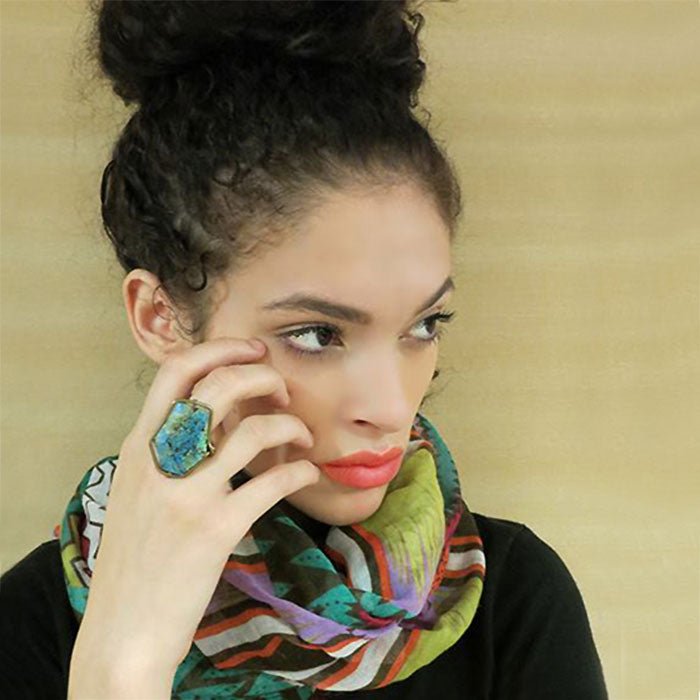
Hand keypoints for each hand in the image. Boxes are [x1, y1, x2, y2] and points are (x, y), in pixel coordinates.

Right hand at [69, 337, 319, 686]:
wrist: (124, 627)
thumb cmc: (136, 555)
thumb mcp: (137, 488)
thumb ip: (166, 447)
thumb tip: (215, 413)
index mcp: (139, 445)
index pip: (176, 371)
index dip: (221, 348)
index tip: (253, 350)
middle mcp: (160, 461)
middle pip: (219, 387)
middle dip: (262, 376)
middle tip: (283, 390)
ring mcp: (187, 494)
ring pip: (253, 431)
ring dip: (290, 425)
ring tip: (303, 437)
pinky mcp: (215, 529)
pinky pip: (272, 484)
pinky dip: (300, 470)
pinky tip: (307, 473)